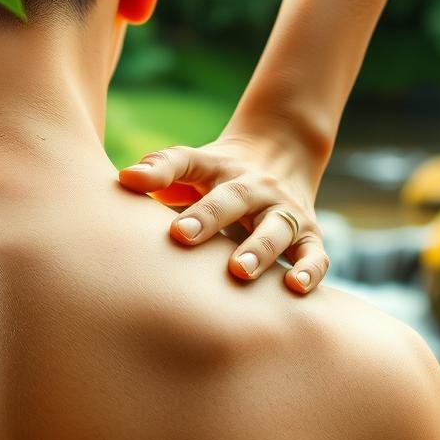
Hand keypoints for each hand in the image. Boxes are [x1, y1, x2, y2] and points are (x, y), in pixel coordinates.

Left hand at [117, 135, 329, 293]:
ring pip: (277, 228)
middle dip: (210, 218)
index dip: (164, 176)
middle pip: (235, 198)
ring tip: (240, 271)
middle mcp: (256, 187)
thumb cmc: (219, 175)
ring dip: (259, 248)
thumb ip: (160, 170)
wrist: (284, 152)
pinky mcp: (310, 235)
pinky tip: (295, 287)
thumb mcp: (193, 164)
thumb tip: (125, 178)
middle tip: (184, 237)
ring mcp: (285, 211)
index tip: (145, 205)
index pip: (188, 165)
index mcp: (220, 169)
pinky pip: (315, 253)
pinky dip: (310, 269)